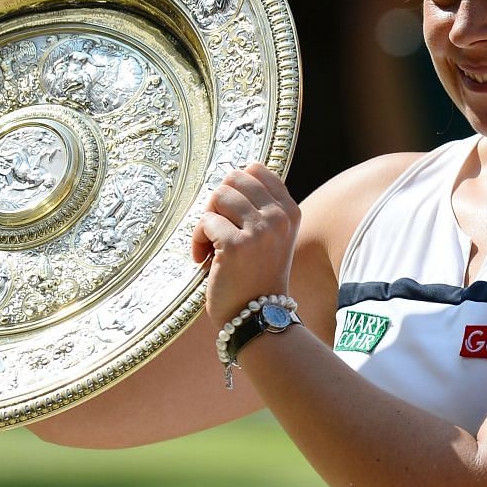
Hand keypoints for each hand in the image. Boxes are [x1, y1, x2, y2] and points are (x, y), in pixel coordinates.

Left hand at [191, 163, 300, 328]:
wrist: (259, 317)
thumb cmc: (258, 276)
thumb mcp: (273, 237)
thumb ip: (261, 207)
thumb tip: (231, 178)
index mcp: (290, 211)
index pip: (256, 170)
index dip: (235, 188)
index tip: (232, 213)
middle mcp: (278, 217)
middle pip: (233, 179)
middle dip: (218, 202)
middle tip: (218, 228)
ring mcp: (260, 230)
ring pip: (218, 196)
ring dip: (207, 220)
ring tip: (211, 244)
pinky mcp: (236, 245)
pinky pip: (205, 222)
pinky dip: (197, 241)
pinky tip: (204, 259)